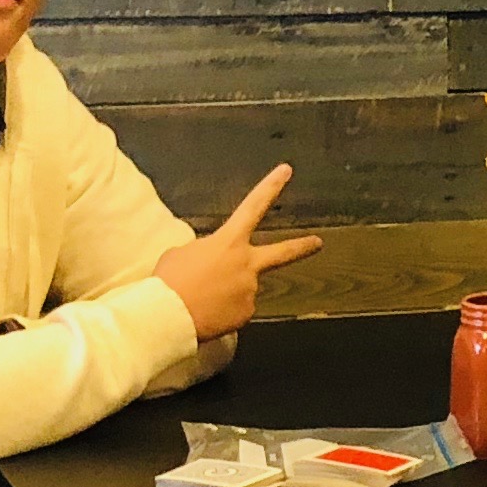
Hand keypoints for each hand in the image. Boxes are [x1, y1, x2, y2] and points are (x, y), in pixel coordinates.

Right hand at [157, 168, 327, 339]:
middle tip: (318, 243)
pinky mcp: (246, 314)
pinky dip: (222, 312)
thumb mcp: (183, 253)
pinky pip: (235, 310)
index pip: (253, 207)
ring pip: (242, 288)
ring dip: (225, 293)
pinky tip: (205, 313)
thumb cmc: (170, 280)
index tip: (286, 171)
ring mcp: (250, 290)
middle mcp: (247, 265)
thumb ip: (206, 253)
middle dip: (302, 247)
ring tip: (200, 299)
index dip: (271, 187)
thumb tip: (214, 264)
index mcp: (229, 241)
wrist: (168, 316)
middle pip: (282, 253)